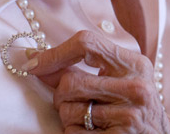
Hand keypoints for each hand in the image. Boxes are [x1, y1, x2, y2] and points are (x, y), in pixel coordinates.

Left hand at [23, 30, 169, 132]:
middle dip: (60, 93)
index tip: (34, 63)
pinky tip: (90, 130)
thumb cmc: (135, 103)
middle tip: (70, 99)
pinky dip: (73, 132)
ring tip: (87, 116)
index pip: (87, 44)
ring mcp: (128, 116)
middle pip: (70, 82)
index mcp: (135, 63)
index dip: (55, 53)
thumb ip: (86, 66)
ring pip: (68, 111)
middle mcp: (135, 87)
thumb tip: (36, 61)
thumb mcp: (122, 76)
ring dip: (68, 116)